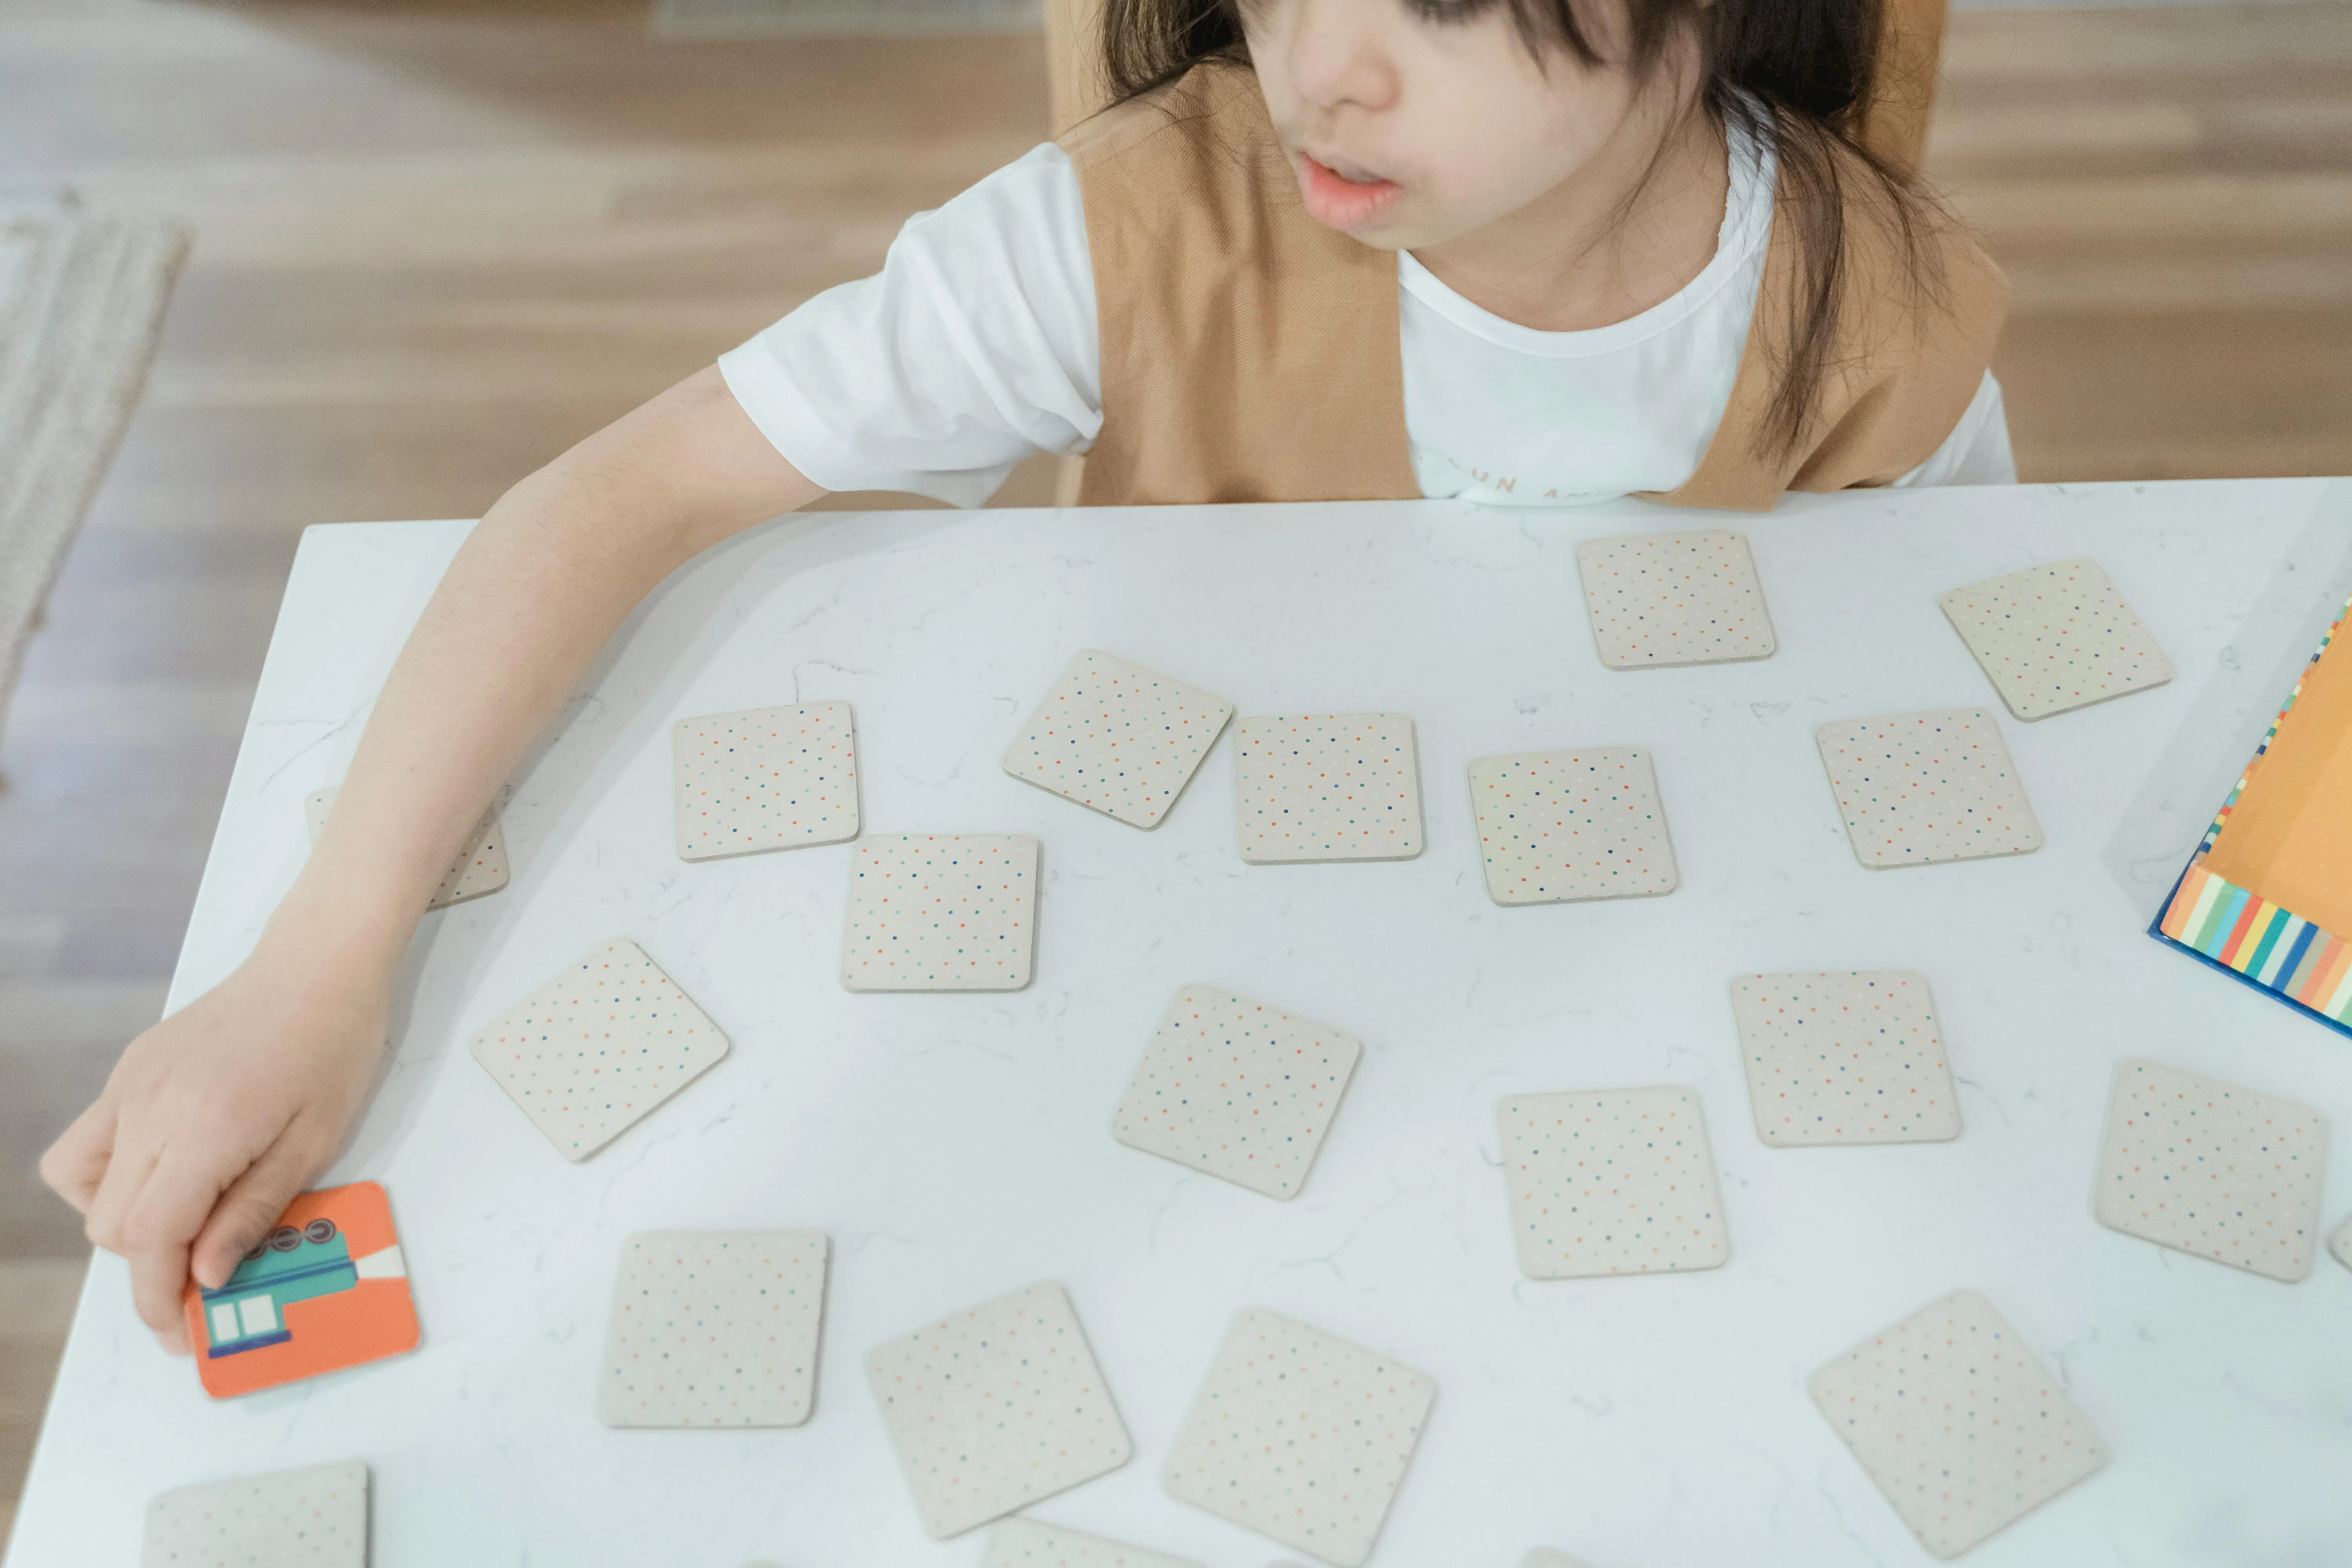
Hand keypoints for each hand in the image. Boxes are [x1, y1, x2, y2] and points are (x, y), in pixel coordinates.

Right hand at [40, 935, 390, 1353]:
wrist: (316, 966)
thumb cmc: (333, 1048)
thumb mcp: (315, 1142)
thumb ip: (253, 1211)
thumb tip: (204, 1277)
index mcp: (204, 1130)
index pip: (150, 1239)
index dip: (156, 1298)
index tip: (178, 1333)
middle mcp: (150, 1108)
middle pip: (112, 1223)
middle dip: (148, 1265)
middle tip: (200, 1276)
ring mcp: (130, 1085)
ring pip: (81, 1185)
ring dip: (123, 1221)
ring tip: (184, 1218)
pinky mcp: (128, 1070)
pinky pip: (91, 1142)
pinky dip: (114, 1174)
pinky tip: (170, 1169)